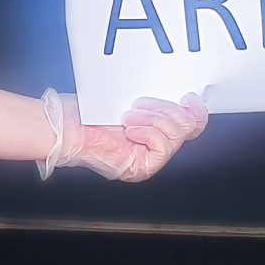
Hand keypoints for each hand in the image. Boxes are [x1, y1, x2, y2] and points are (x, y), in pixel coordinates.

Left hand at [41, 92, 209, 182]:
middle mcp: (155, 150)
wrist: (69, 127)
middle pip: (188, 129)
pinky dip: (147, 131)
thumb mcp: (132, 100)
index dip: (195, 111)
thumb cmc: (90, 113)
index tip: (188, 96)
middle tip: (139, 105)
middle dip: (166, 110)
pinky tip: (129, 128)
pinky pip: (162, 145)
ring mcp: (150, 161)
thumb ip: (158, 102)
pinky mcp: (143, 168)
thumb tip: (182, 98)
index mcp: (156, 133)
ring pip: (176, 135)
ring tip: (128, 117)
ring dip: (151, 119)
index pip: (192, 126)